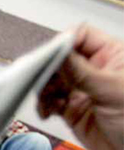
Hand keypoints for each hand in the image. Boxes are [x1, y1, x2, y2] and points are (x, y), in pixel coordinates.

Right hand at [38, 25, 123, 149]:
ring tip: (45, 102)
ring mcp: (83, 90)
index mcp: (113, 56)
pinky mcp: (73, 109)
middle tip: (37, 80)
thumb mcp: (111, 91)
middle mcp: (95, 70)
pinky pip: (51, 101)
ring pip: (53, 80)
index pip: (82, 37)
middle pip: (62, 59)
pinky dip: (44, 106)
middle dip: (48, 70)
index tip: (49, 57)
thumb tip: (58, 52)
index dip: (64, 43)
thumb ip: (81, 71)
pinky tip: (47, 112)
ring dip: (43, 90)